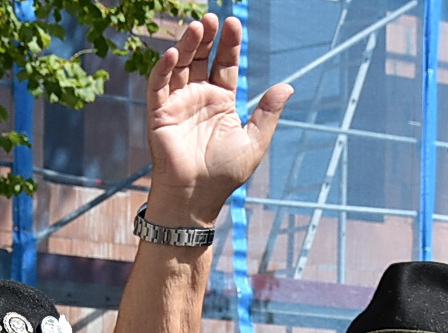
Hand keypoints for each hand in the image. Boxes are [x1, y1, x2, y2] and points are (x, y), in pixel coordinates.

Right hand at [144, 15, 291, 227]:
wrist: (196, 198)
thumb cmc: (224, 175)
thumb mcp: (253, 142)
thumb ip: (267, 113)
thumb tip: (288, 86)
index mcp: (222, 102)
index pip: (225, 64)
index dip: (229, 44)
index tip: (234, 23)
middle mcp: (199, 98)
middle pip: (201, 58)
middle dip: (205, 37)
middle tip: (211, 18)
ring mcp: (178, 104)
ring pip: (180, 66)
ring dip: (185, 45)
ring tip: (196, 26)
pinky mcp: (159, 114)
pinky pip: (159, 86)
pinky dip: (164, 69)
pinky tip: (173, 54)